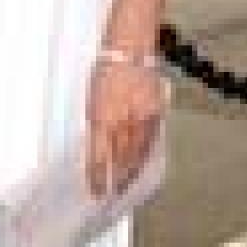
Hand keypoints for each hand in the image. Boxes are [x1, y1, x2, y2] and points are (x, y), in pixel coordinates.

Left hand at [85, 58, 165, 197]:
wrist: (130, 51)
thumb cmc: (105, 73)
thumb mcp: (90, 101)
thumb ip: (94, 128)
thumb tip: (92, 154)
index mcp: (104, 115)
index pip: (99, 154)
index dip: (96, 175)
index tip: (93, 190)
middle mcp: (125, 119)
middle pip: (119, 158)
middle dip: (112, 179)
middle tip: (106, 195)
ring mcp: (143, 117)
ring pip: (136, 153)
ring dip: (128, 172)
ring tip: (120, 187)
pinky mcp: (156, 114)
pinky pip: (149, 142)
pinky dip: (141, 157)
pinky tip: (136, 167)